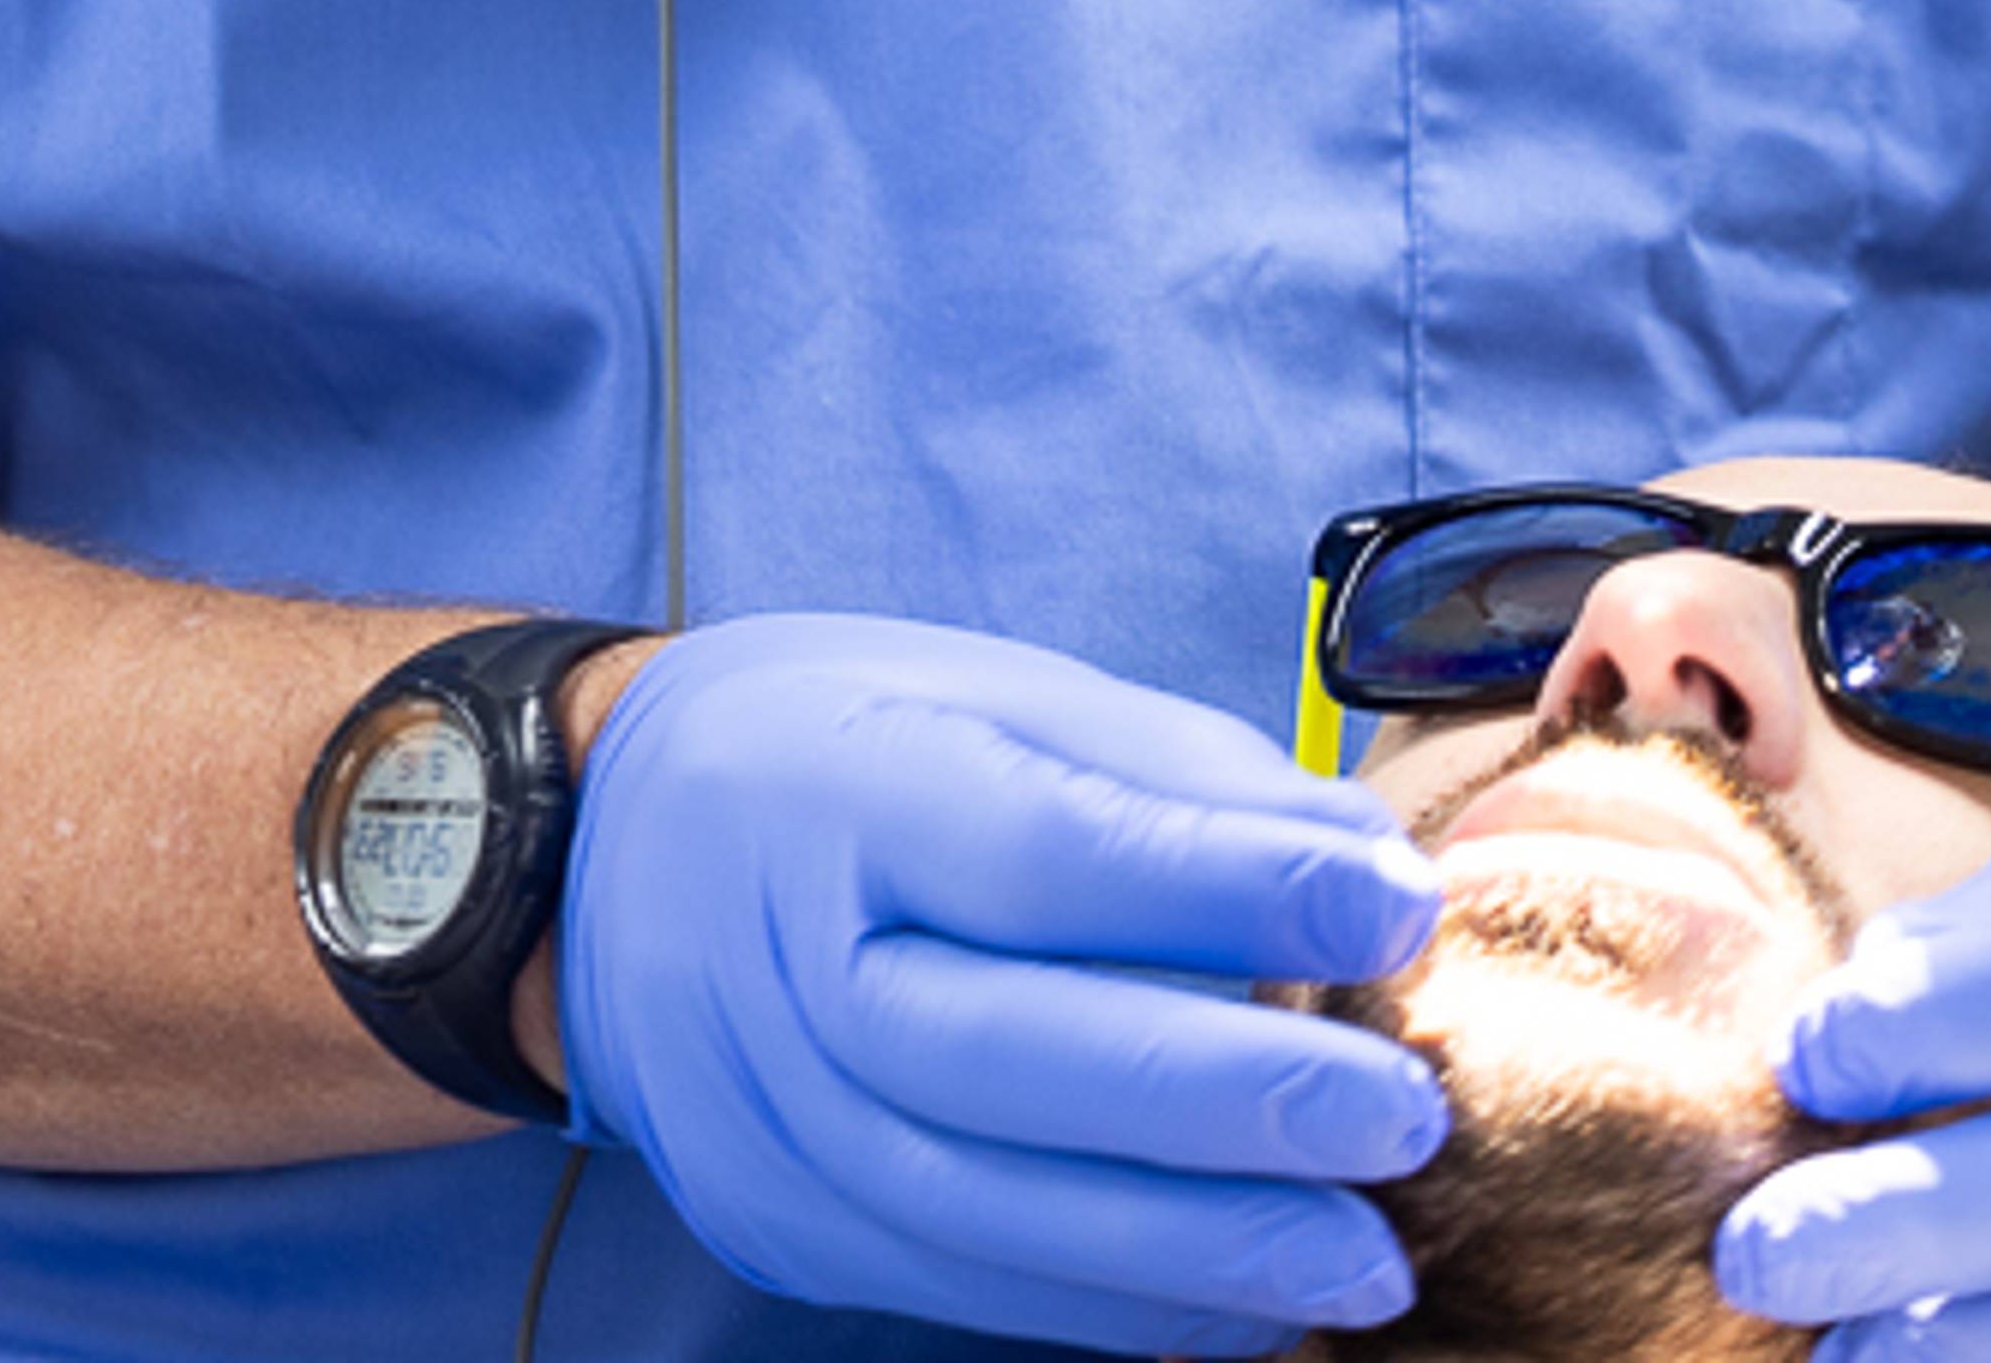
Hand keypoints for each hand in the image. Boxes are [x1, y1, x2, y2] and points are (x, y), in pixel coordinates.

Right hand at [550, 610, 1444, 1349]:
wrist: (584, 868)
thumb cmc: (821, 750)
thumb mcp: (972, 689)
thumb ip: (1169, 776)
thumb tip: (1360, 868)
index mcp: (835, 789)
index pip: (1044, 852)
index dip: (1227, 889)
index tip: (1393, 910)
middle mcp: (784, 964)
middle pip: (1012, 1055)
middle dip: (1228, 1101)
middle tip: (1406, 1120)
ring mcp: (771, 1117)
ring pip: (992, 1213)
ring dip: (1197, 1252)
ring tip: (1362, 1262)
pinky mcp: (783, 1226)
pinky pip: (965, 1287)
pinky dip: (1118, 1309)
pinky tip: (1245, 1305)